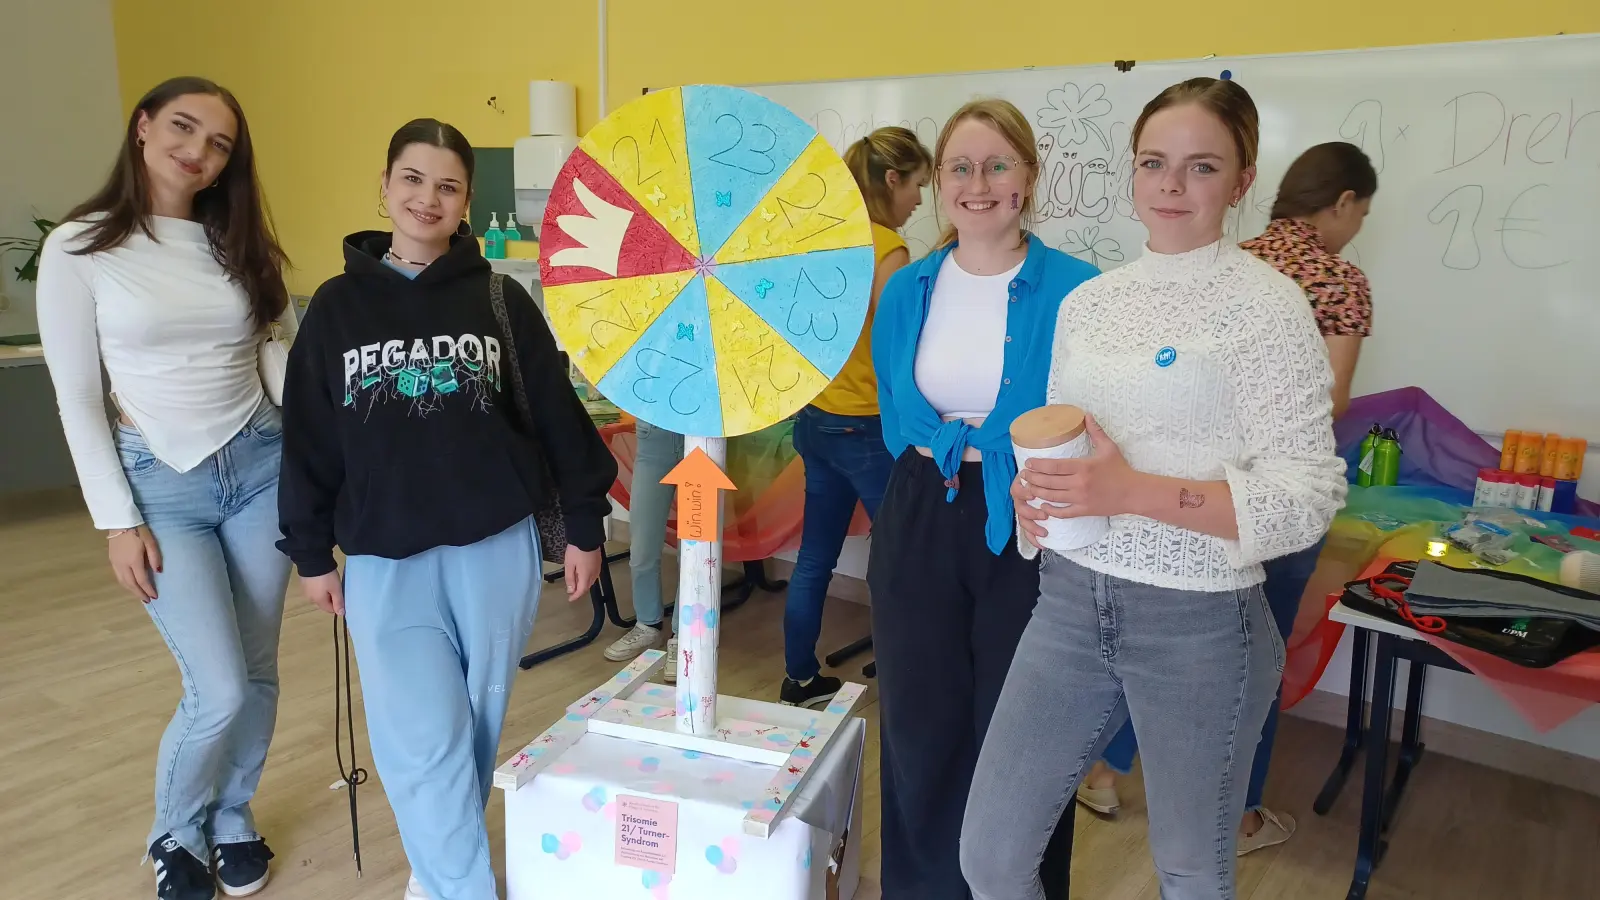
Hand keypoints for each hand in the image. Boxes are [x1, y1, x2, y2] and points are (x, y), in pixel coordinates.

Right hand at [108, 525, 161, 601]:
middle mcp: (122, 564)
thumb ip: (155, 557)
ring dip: (131, 590)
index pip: (141, 580)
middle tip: (147, 600)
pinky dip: (125, 583)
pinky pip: (118, 576)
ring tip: (140, 595)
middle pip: (130, 584)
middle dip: (139, 593)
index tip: (155, 597)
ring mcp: (115, 563)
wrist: (120, 521)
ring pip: (122, 581)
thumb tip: (158, 572)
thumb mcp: (151, 542)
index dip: (148, 589)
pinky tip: (130, 584)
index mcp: (133, 560)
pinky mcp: (111, 560)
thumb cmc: (139, 530)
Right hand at [301, 570, 344, 615]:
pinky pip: (313, 588)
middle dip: (331, 597)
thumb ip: (339, 602)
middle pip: (324, 602)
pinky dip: (318, 585)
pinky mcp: (303, 582)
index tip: (341, 595)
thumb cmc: (326, 576)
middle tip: (335, 586)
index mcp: (318, 601)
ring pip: (318, 595)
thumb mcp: (336, 588)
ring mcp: (305, 590)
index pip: (329, 609)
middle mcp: (310, 598)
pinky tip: (322, 578)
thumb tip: (340, 614)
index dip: (337, 604)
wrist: (312, 561)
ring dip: (324, 591)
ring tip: (329, 581)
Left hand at [564, 545, 601, 601]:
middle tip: (571, 590)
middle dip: (579, 590)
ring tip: (575, 582)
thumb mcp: (569, 565)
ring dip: (583, 584)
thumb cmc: (576, 550)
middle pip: (586, 586)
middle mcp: (594, 574)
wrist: (587, 537)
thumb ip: (570, 579)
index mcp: (586, 576)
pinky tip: (582, 574)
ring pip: (590, 581)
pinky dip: (587, 578)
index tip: (570, 599)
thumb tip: (571, 590)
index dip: (575, 596)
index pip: (581, 591)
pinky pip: (593, 575)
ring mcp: (597, 568)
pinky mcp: (598, 563)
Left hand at [1013, 414, 1142, 520]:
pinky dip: (1051, 510)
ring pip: (1052, 497)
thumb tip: (1086, 415)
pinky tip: (1042, 505)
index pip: (1054, 466)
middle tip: (1024, 475)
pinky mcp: (1084, 510)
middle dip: (1033, 479)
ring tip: (1028, 488)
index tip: (1028, 463)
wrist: (1134, 492)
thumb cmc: (1121, 469)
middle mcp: (1080, 483)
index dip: (1038, 465)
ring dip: (1037, 493)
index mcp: (1083, 467)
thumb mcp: (1109, 448)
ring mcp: (1081, 498)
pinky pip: (1063, 512)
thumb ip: (1096, 432)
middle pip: (1049, 482)